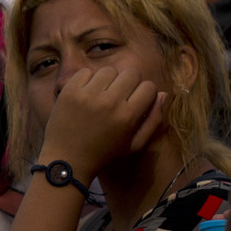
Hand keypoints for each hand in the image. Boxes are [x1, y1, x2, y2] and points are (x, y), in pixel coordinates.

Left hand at [39, 66, 164, 181]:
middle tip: (120, 96)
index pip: (149, 86)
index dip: (146, 93)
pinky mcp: (70, 91)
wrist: (67, 160)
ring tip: (102, 95)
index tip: (137, 101)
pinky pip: (86, 71)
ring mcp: (88, 94)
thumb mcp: (134, 144)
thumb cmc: (104, 154)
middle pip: (131, 73)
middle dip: (130, 83)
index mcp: (128, 116)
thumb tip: (163, 94)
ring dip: (109, 80)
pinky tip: (86, 95)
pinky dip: (88, 80)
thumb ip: (153, 120)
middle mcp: (109, 102)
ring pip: (109, 70)